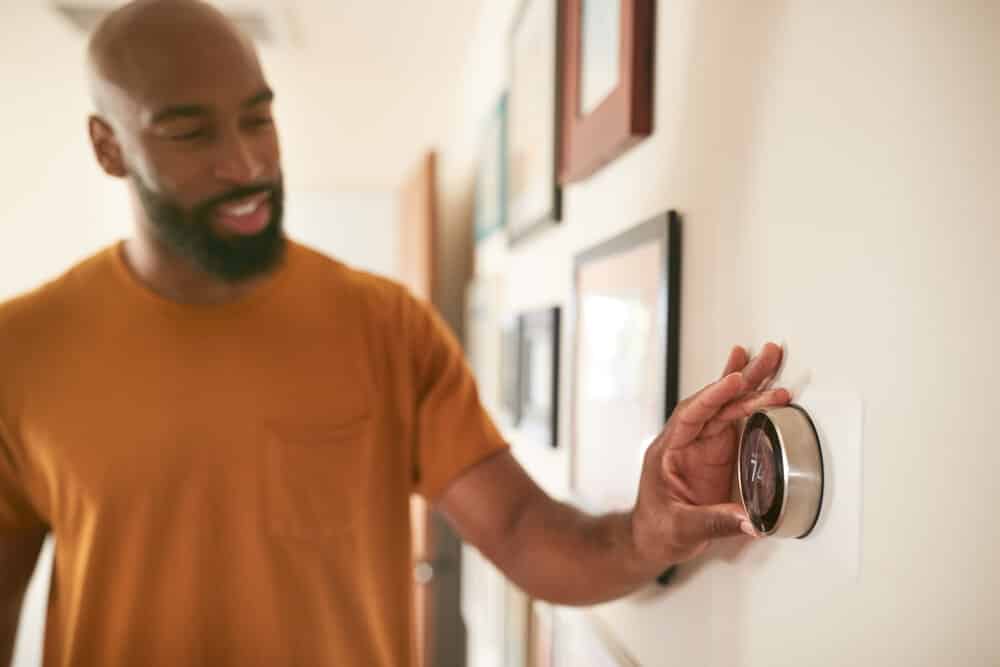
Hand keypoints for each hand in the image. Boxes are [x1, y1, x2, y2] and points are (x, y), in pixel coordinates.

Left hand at [630, 343, 790, 568]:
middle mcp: (685, 441)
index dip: (713, 396)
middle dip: (740, 378)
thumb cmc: (656, 530)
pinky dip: (749, 402)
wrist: (651, 540)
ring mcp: (701, 445)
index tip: (734, 381)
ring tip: (771, 359)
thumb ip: (715, 522)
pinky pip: (734, 421)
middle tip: (767, 355)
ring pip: (726, 407)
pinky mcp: (716, 454)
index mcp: (668, 451)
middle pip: (714, 402)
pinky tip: (761, 385)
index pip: (691, 415)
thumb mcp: (682, 529)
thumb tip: (750, 520)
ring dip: (750, 384)